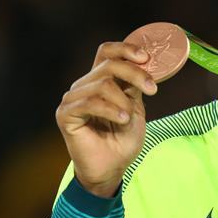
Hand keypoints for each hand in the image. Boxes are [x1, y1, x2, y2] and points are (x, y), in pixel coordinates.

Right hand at [55, 42, 157, 196]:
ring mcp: (73, 98)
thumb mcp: (135, 107)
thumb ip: (135, 86)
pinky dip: (111, 110)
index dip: (125, 49)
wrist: (111, 168)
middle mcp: (84, 85)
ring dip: (123, 100)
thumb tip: (144, 63)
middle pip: (109, 65)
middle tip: (152, 89)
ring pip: (103, 84)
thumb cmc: (122, 139)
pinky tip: (122, 119)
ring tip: (129, 117)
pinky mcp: (65, 114)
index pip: (107, 52)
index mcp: (100, 80)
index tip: (146, 57)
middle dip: (135, 74)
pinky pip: (90, 102)